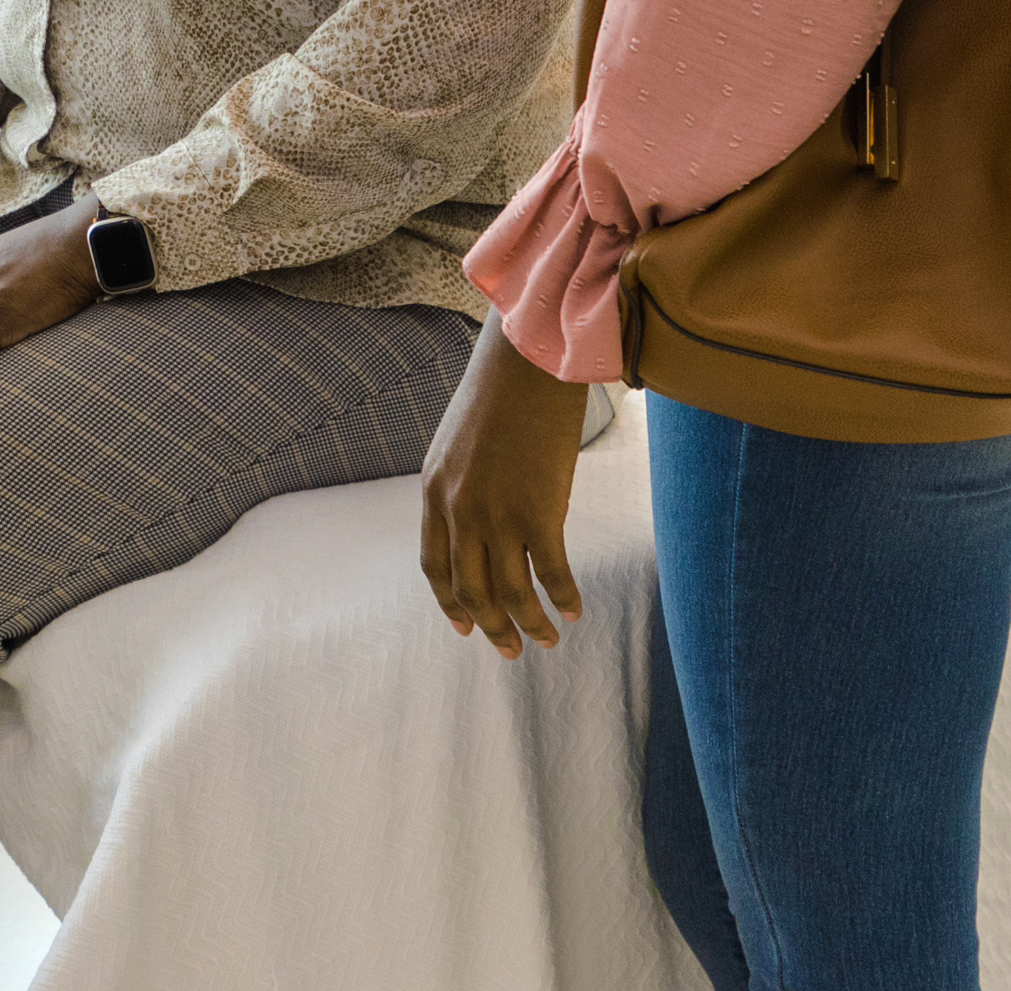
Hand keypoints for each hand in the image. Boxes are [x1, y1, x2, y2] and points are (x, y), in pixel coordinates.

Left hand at [417, 316, 592, 656]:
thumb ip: (460, 485)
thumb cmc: (500, 392)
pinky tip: (575, 610)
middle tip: (512, 650)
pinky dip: (563, 598)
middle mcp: (459, 510)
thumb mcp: (459, 442)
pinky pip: (551, 573)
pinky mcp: (539, 512)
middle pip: (471, 590)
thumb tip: (478, 522)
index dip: (450, 604)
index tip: (465, 627)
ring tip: (549, 640)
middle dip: (491, 627)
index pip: (435, 566)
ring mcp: (497, 514)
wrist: (528, 361)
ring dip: (531, 624)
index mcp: (435, 492)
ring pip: (511, 592)